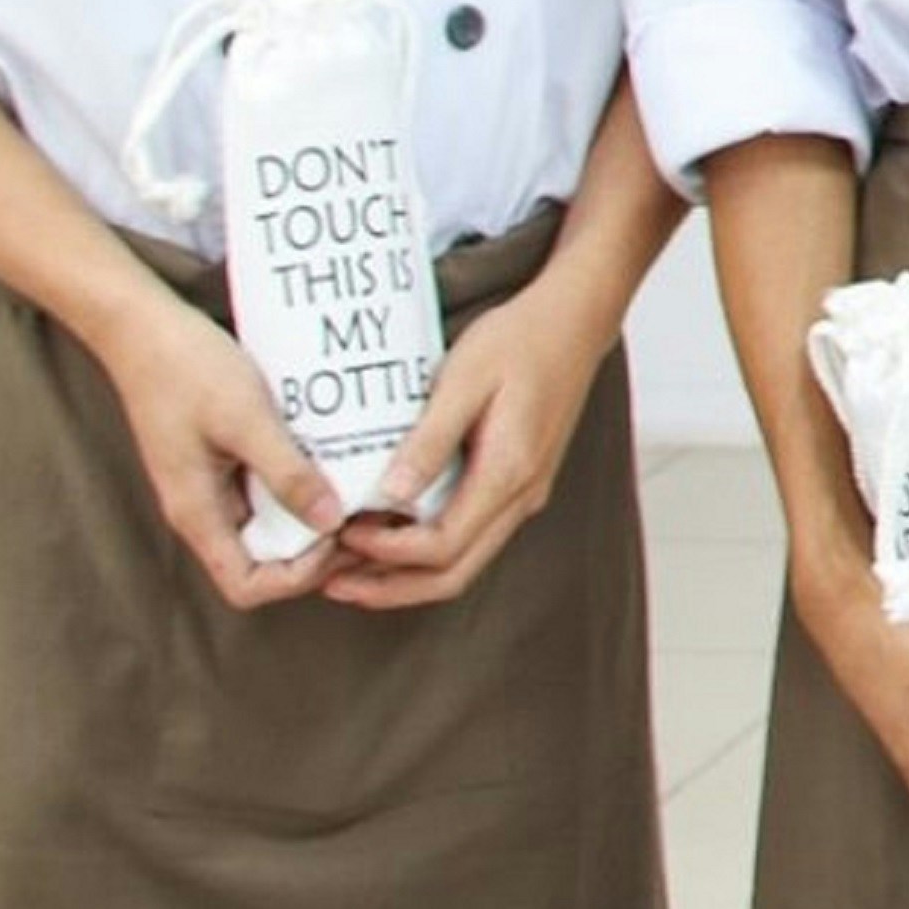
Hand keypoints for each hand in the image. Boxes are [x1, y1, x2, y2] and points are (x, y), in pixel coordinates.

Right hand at [87, 296, 346, 610]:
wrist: (144, 328)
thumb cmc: (189, 369)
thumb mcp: (246, 419)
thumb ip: (286, 472)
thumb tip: (331, 523)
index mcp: (198, 514)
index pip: (247, 586)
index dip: (298, 575)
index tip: (337, 533)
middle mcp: (203, 511)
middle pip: (264, 564)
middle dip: (317, 551)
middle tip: (366, 514)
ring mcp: (211, 487)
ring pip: (270, 527)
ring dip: (312, 517)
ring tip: (359, 489)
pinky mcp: (222, 462)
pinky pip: (266, 492)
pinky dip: (300, 486)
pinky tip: (336, 460)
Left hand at [317, 272, 619, 611]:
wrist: (575, 320)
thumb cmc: (519, 340)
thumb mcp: (465, 379)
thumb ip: (429, 441)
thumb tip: (388, 495)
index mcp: (508, 471)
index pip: (442, 545)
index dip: (386, 553)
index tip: (343, 534)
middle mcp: (522, 495)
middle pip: (454, 574)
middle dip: (390, 589)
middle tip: (333, 584)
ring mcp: (525, 494)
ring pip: (464, 562)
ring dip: (406, 576)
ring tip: (352, 569)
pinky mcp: (519, 484)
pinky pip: (472, 538)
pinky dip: (427, 552)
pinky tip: (392, 534)